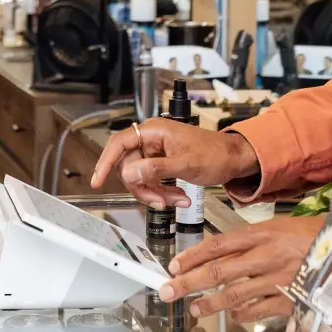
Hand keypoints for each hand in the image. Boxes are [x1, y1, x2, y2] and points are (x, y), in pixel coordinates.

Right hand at [90, 119, 259, 208]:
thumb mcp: (186, 164)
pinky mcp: (162, 162)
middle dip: (143, 187)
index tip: (98, 180)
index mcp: (154, 131)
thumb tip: (129, 173)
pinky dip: (162, 192)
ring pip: (140, 177)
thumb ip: (156, 169)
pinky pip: (151, 180)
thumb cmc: (216, 154)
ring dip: (155, 193)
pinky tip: (178, 197)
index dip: (106, 161)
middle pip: (129, 166)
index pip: (120, 143)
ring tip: (176, 200)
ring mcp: (156, 151)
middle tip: (159, 201)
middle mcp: (151, 138)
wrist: (234, 159)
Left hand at [157, 215, 325, 322]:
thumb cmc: (313, 236)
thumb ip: (250, 240)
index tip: (174, 265)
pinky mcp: (289, 298)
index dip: (192, 256)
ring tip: (195, 309)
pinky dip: (242, 314)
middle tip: (169, 290)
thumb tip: (220, 253)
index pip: (217, 244)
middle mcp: (266, 255)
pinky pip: (258, 309)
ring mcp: (277, 279)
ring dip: (210, 303)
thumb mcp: (278, 227)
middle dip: (189, 281)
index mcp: (261, 233)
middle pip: (218, 270)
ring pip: (234, 293)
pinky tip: (232, 316)